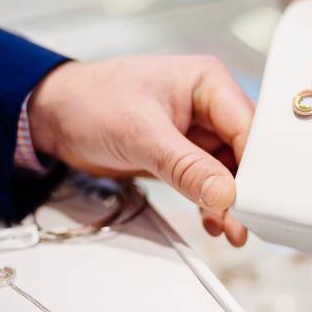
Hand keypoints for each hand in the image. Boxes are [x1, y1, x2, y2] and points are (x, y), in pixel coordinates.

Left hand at [28, 55, 253, 245]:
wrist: (55, 116)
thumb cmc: (91, 101)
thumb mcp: (140, 133)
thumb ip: (185, 165)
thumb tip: (225, 193)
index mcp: (207, 82)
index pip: (247, 125)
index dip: (256, 164)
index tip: (256, 198)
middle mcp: (208, 105)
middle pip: (244, 150)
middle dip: (245, 187)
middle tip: (247, 219)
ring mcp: (197, 131)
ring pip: (228, 170)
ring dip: (230, 200)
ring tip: (232, 229)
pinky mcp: (184, 153)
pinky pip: (208, 180)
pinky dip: (211, 202)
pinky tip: (212, 220)